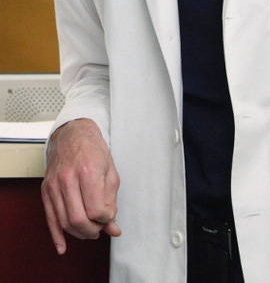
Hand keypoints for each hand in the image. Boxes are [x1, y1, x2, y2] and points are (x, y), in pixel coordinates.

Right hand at [41, 118, 120, 253]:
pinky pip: (50, 218)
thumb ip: (111, 200)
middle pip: (78, 219)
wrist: (73, 133)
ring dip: (79, 233)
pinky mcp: (46, 189)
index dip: (106, 219)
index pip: (96, 209)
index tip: (110, 216)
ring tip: (90, 230)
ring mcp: (54, 184)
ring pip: (64, 221)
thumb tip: (113, 227)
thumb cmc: (94, 149)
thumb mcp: (110, 171)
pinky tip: (62, 246)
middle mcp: (68, 178)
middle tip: (100, 227)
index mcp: (88, 171)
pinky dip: (56, 236)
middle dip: (93, 230)